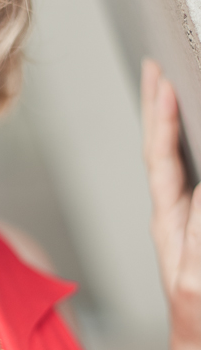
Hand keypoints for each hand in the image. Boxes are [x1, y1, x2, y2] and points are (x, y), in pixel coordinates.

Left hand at [141, 58, 200, 345]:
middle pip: (160, 151)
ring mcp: (185, 223)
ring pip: (176, 163)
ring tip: (167, 90)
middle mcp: (172, 214)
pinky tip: (187, 142)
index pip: (160, 159)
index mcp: (168, 222)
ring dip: (170, 125)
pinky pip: (189, 182)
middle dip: (156, 107)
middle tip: (153, 68)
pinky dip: (184, 153)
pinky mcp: (198, 232)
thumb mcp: (200, 281)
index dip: (161, 119)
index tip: (162, 83)